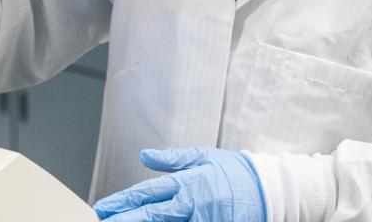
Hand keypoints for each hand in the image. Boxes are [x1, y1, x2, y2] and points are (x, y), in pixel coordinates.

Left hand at [93, 147, 265, 221]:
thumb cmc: (234, 172)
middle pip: (151, 216)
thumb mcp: (204, 156)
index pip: (148, 194)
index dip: (123, 202)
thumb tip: (145, 156)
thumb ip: (173, 159)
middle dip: (125, 221)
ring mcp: (202, 221)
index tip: (102, 208)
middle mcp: (191, 205)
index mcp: (187, 182)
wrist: (269, 191)